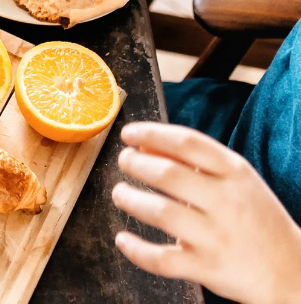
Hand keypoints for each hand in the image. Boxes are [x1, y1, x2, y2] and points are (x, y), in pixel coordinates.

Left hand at [112, 122, 300, 303]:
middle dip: (136, 164)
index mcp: (235, 173)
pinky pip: (162, 259)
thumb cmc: (254, 218)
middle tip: (123, 161)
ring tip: (120, 194)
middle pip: (168, 175)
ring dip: (130, 200)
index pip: (187, 142)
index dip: (151, 133)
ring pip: (160, 212)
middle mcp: (226, 202)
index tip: (128, 133)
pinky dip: (136, 249)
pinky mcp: (207, 268)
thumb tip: (144, 144)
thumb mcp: (234, 181)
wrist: (291, 271)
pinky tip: (123, 239)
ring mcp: (217, 237)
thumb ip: (192, 161)